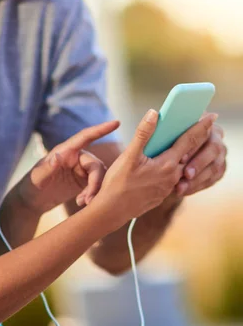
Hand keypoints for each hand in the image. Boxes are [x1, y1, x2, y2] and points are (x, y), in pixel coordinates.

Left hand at [14, 121, 119, 214]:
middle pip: (96, 165)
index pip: (86, 137)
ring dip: (95, 191)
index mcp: (66, 151)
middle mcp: (76, 157)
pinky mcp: (83, 182)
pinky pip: (96, 186)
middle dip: (96, 182)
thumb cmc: (32, 185)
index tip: (116, 122)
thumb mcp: (37, 177)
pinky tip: (81, 203)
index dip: (101, 129)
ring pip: (99, 177)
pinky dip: (93, 195)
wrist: (32, 202)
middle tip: (88, 200)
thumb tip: (57, 155)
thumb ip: (47, 167)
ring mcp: (81, 170)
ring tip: (83, 203)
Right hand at [92, 110, 217, 228]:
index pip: (189, 141)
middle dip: (196, 139)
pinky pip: (173, 177)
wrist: (112, 211)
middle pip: (189, 153)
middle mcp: (173, 176)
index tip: (212, 116)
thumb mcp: (129, 156)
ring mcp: (168, 187)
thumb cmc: (118, 183)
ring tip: (182, 144)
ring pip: (181, 166)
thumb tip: (153, 114)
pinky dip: (174, 167)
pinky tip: (166, 163)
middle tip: (202, 126)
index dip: (201, 127)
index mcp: (167, 164)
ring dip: (185, 155)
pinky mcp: (162, 194)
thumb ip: (143, 134)